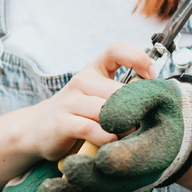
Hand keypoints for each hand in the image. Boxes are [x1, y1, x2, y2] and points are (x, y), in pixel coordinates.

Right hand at [17, 43, 156, 160]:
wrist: (37, 129)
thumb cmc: (76, 113)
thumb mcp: (97, 95)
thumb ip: (120, 94)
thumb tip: (153, 101)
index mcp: (93, 70)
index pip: (115, 50)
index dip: (138, 58)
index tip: (152, 75)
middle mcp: (81, 81)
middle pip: (118, 91)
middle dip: (135, 109)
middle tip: (142, 123)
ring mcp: (70, 101)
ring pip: (107, 111)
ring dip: (122, 126)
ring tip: (126, 135)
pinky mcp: (62, 122)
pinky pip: (92, 128)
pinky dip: (106, 138)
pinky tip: (109, 142)